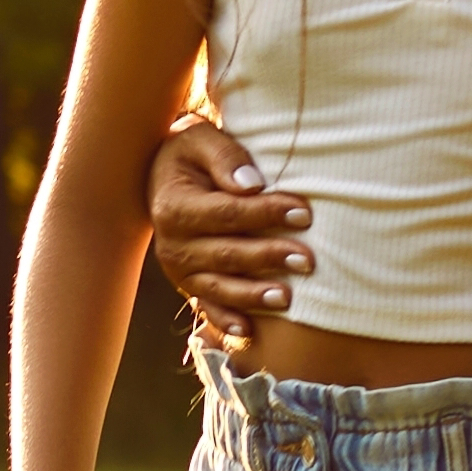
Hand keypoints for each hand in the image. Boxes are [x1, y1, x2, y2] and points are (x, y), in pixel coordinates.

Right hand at [141, 107, 310, 324]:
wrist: (163, 177)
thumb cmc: (192, 155)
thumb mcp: (201, 139)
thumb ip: (226, 158)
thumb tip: (252, 186)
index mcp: (174, 207)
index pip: (227, 213)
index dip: (266, 213)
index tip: (304, 212)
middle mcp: (172, 244)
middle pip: (227, 254)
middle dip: (269, 257)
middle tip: (308, 259)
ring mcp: (179, 270)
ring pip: (219, 287)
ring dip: (253, 295)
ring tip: (286, 298)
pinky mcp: (188, 286)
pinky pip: (207, 307)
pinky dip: (226, 320)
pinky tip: (249, 331)